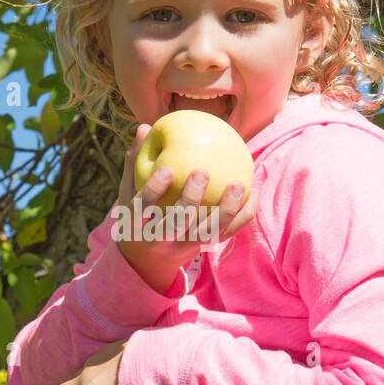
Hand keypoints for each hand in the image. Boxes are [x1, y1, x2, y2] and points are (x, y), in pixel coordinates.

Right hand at [115, 125, 258, 292]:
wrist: (147, 258)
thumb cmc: (139, 213)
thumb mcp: (129, 192)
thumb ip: (135, 162)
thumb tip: (144, 126)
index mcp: (136, 224)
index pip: (143, 208)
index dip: (155, 190)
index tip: (168, 169)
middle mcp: (159, 240)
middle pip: (176, 224)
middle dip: (190, 199)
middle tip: (202, 172)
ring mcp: (183, 247)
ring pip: (206, 233)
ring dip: (225, 210)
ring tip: (239, 185)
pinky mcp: (203, 248)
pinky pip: (226, 233)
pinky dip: (242, 216)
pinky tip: (254, 192)